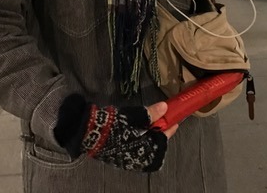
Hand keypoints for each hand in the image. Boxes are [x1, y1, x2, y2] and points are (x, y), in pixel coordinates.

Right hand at [54, 95, 172, 171]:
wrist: (91, 134)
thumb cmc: (116, 126)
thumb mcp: (135, 116)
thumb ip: (151, 113)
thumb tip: (165, 107)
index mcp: (147, 150)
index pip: (164, 138)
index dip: (169, 127)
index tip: (175, 119)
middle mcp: (141, 157)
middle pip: (155, 143)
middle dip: (159, 131)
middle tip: (162, 119)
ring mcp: (131, 159)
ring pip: (146, 146)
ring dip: (149, 134)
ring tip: (150, 122)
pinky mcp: (122, 157)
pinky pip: (136, 148)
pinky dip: (140, 138)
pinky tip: (138, 129)